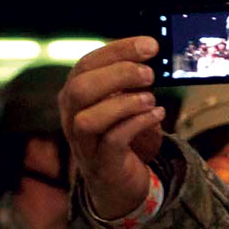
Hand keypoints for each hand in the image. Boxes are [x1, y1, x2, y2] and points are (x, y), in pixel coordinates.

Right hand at [59, 37, 165, 218]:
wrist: (117, 182)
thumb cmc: (121, 134)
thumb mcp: (123, 103)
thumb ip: (131, 81)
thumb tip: (154, 56)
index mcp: (76, 94)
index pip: (88, 64)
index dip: (118, 51)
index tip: (150, 45)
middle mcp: (71, 116)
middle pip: (80, 88)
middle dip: (118, 74)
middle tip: (150, 74)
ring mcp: (83, 142)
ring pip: (88, 119)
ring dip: (124, 103)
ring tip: (151, 99)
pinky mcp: (101, 163)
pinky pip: (112, 141)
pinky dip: (136, 124)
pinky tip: (156, 115)